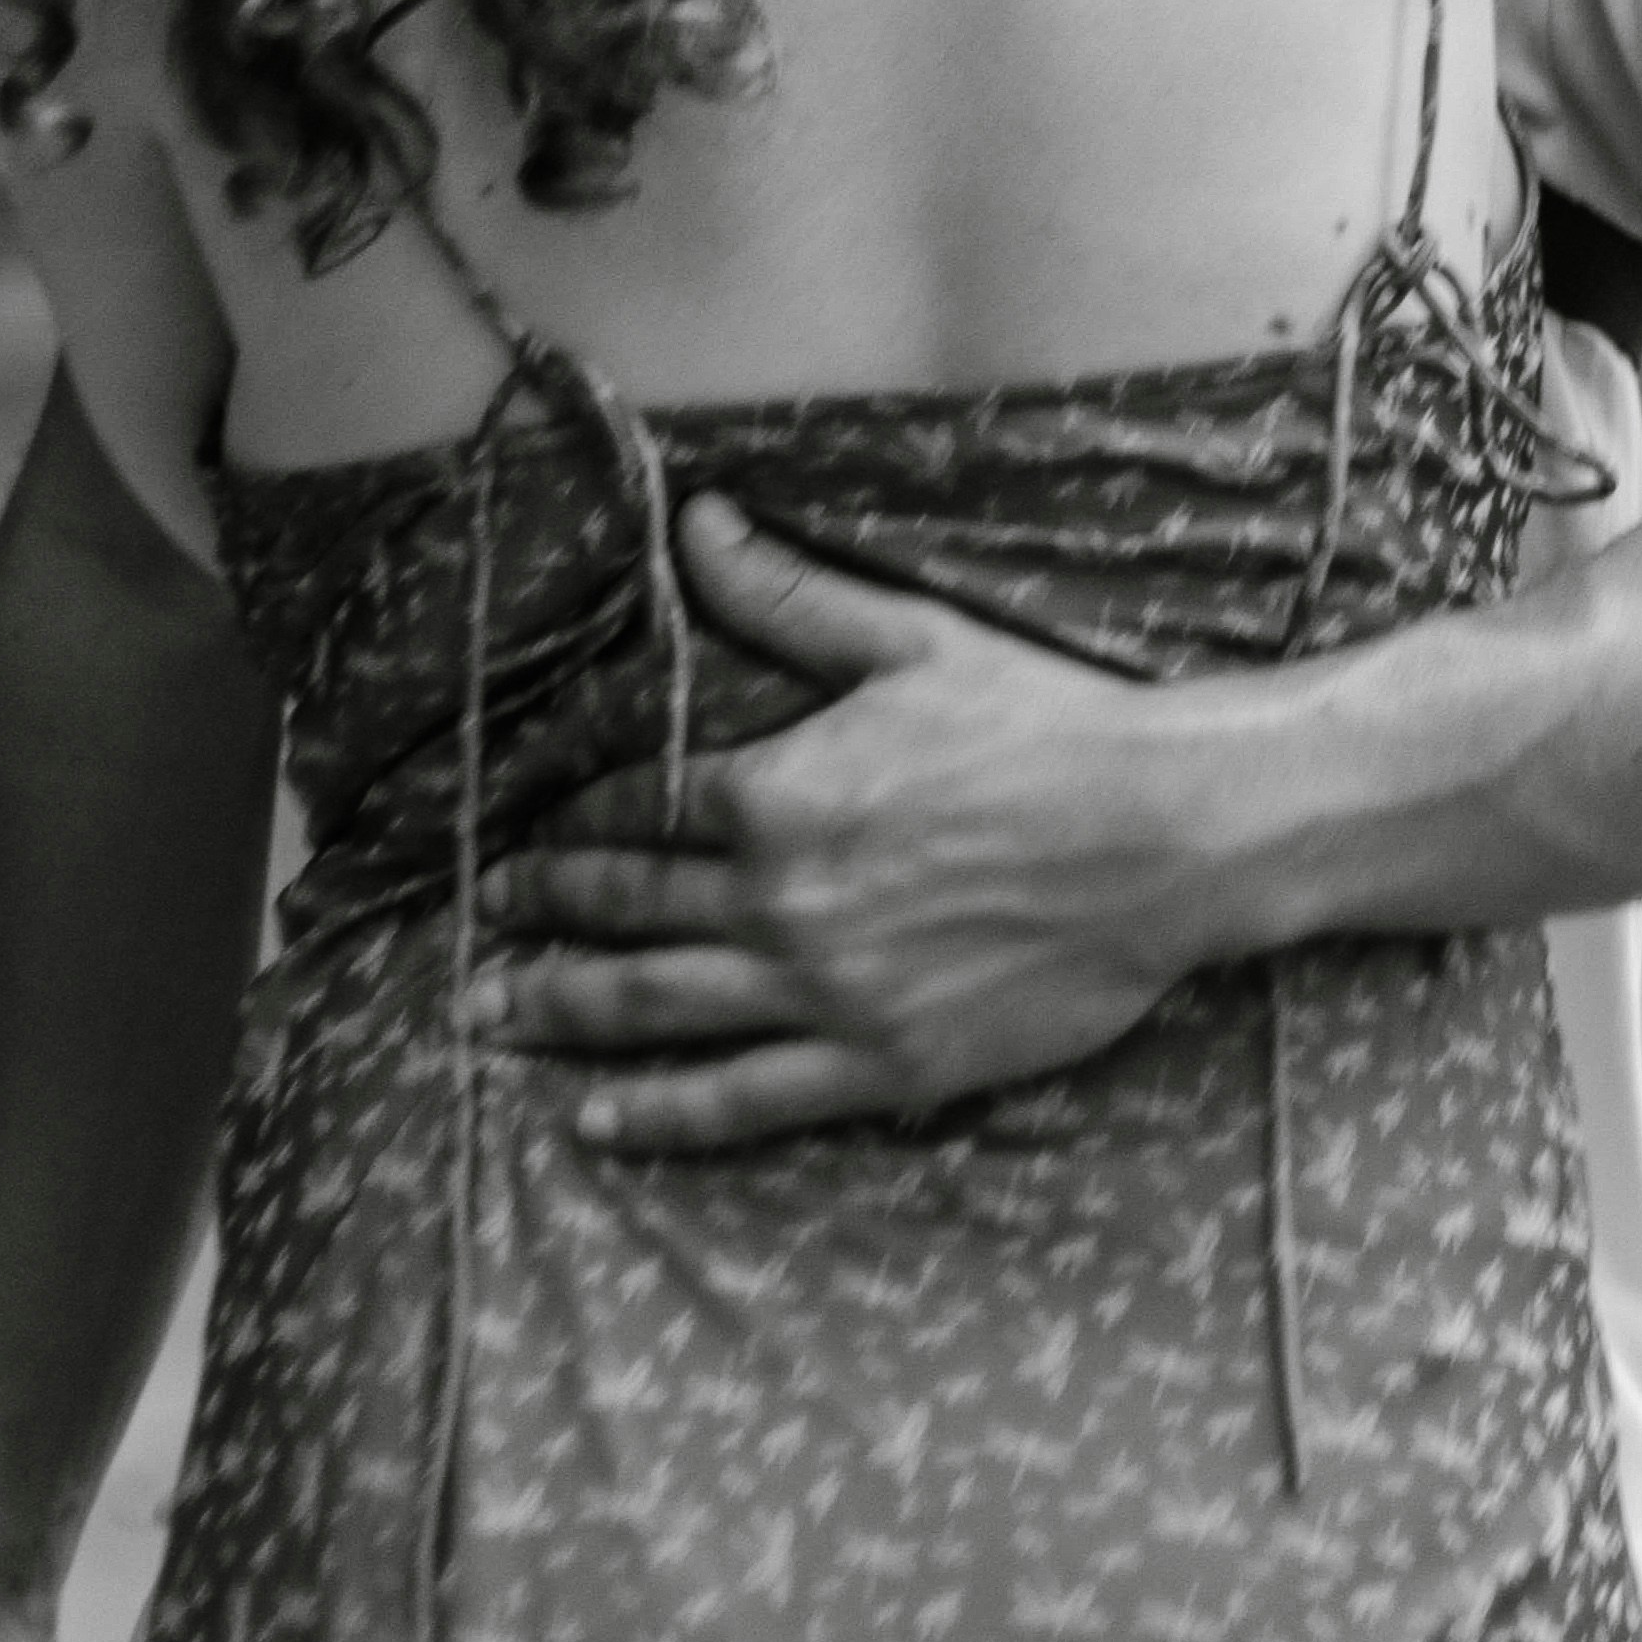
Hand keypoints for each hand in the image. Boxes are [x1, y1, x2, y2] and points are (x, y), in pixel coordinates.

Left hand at [473, 495, 1285, 1148]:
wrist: (1162, 836)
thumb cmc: (1045, 726)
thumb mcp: (908, 642)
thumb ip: (786, 597)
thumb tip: (696, 522)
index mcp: (777, 791)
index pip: (636, 808)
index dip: (571, 824)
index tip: (529, 837)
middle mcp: (778, 899)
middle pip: (622, 911)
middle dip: (538, 918)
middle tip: (479, 930)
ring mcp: (824, 992)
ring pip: (656, 1009)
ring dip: (560, 1013)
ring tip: (492, 1019)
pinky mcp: (880, 1064)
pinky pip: (741, 1099)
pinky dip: (659, 1114)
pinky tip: (599, 1120)